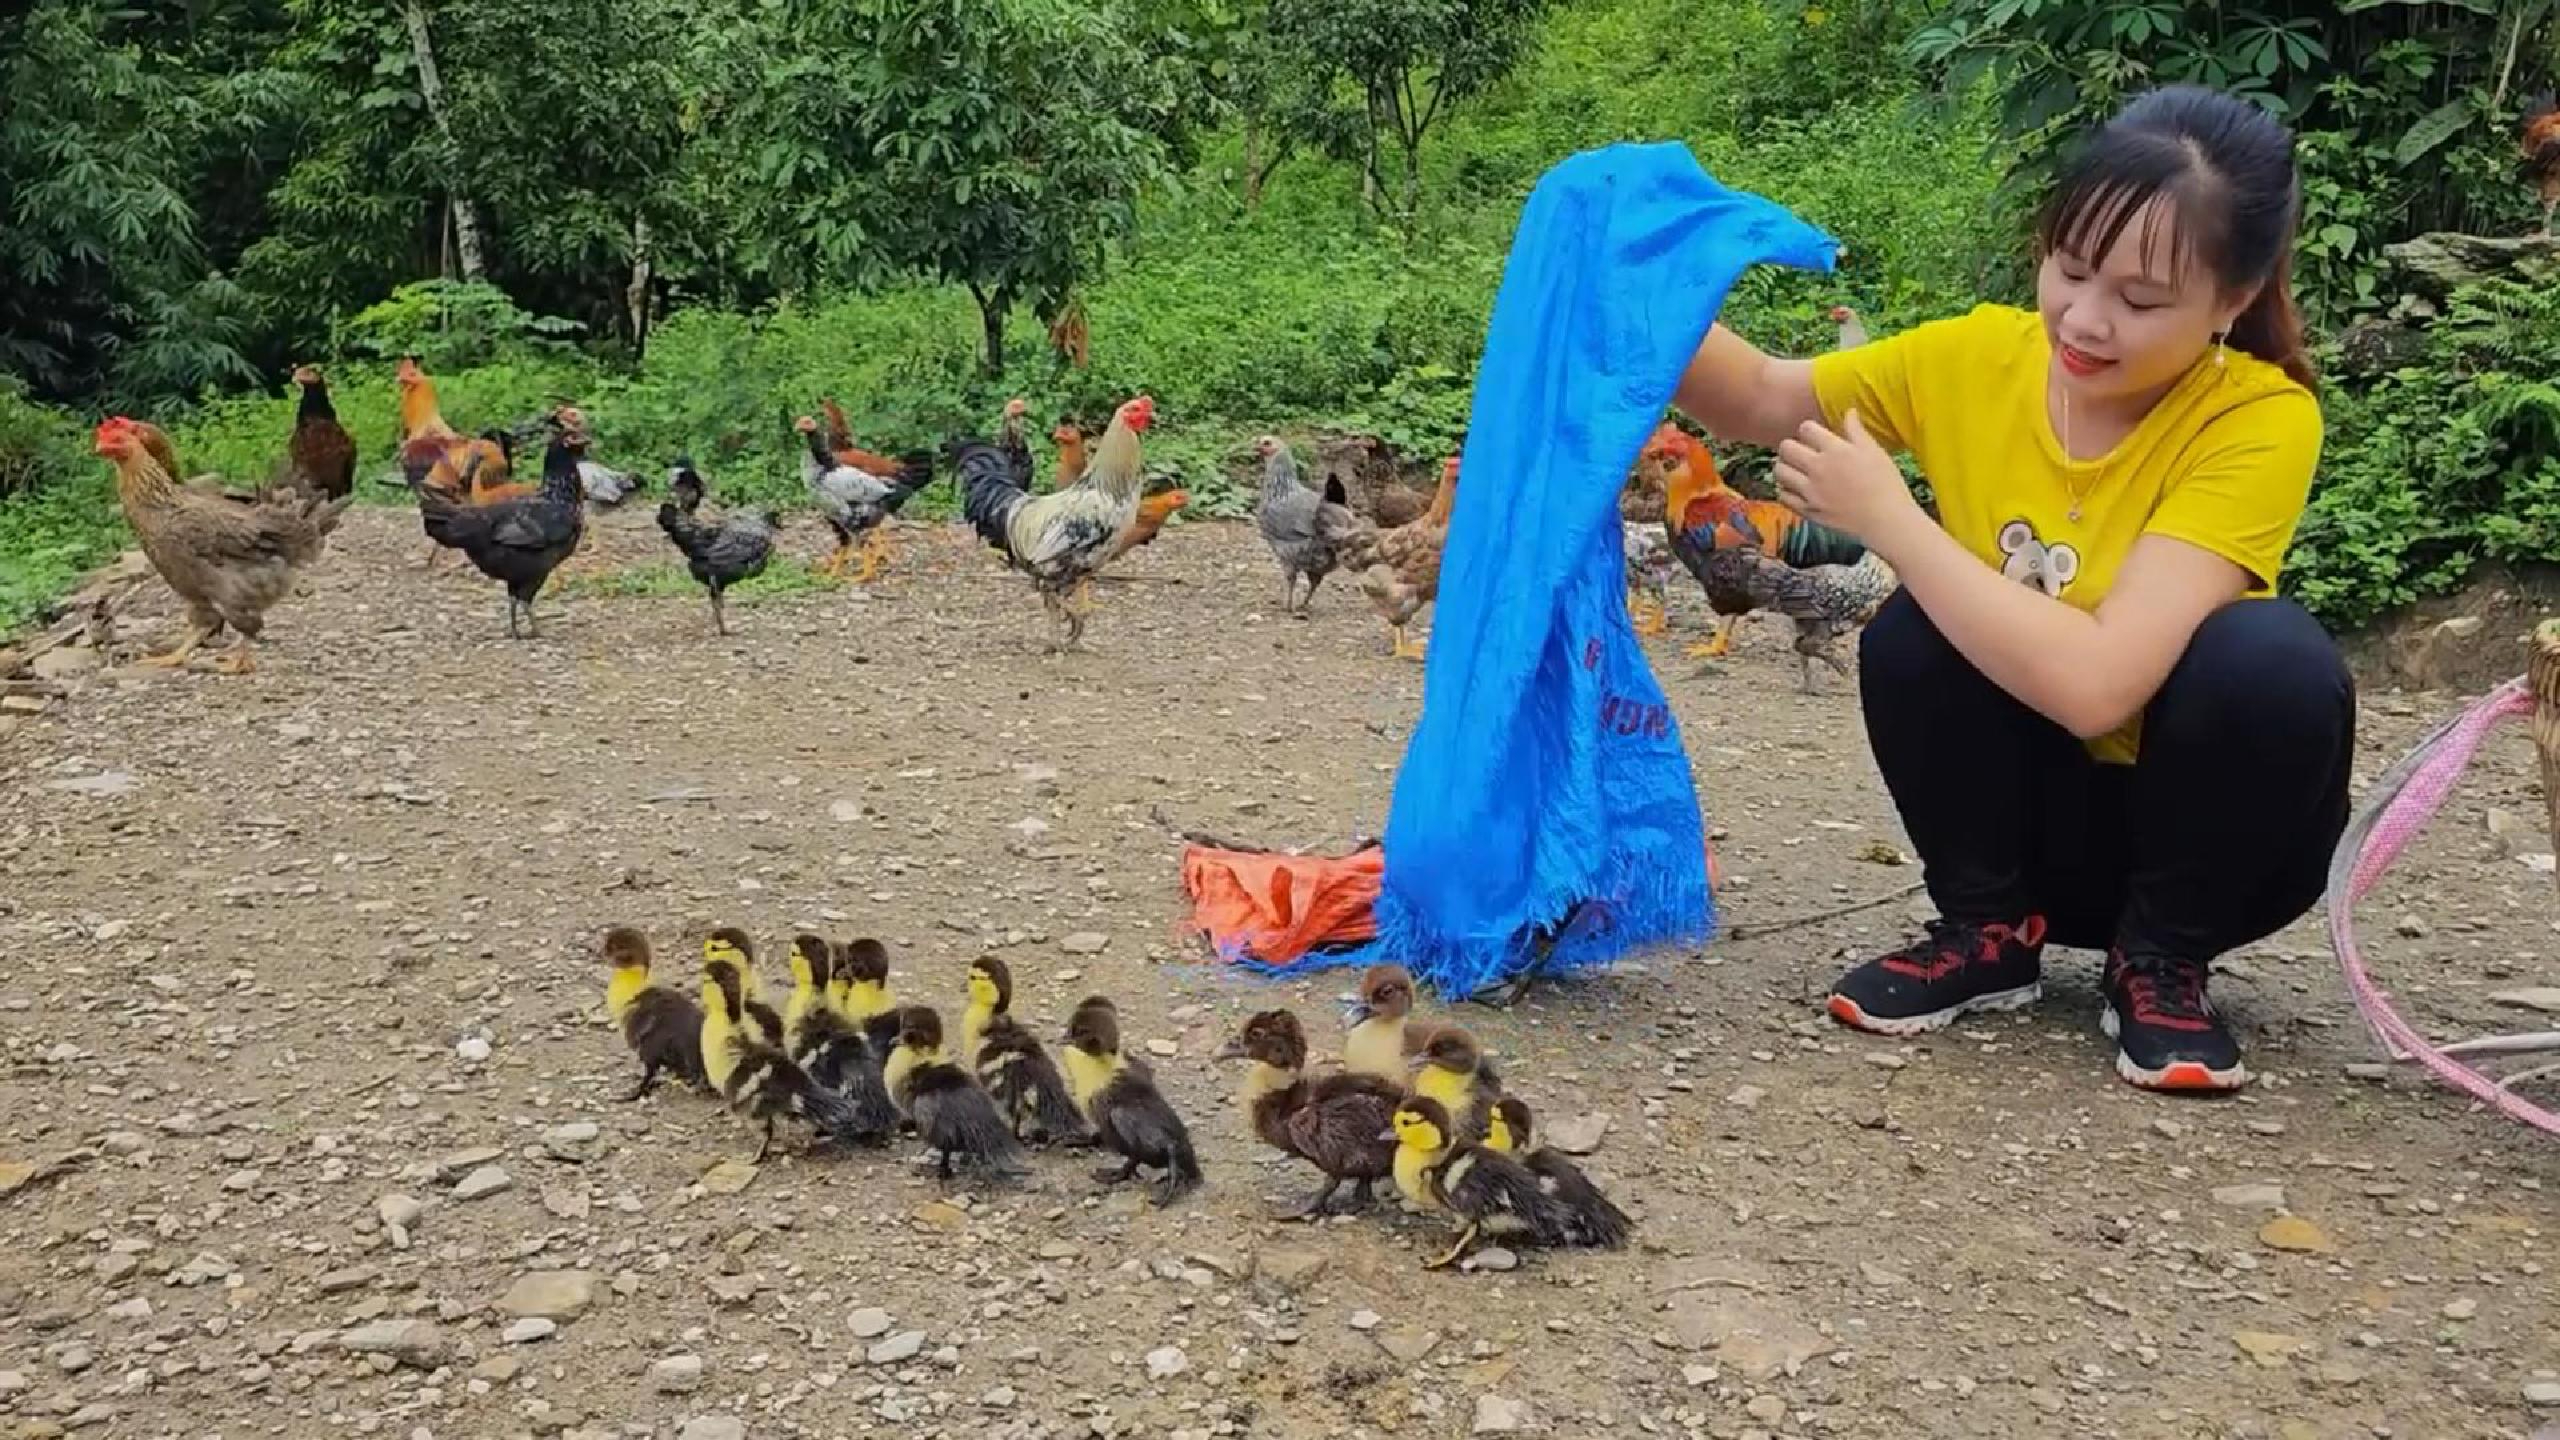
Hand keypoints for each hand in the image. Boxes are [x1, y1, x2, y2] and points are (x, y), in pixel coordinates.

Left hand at [1771, 409, 1920, 544]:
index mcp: (1836, 450)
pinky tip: (1796, 489)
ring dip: (1784, 467)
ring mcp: (1810, 491)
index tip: (1815, 437)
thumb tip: (1849, 411)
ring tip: (1795, 469)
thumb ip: (1856, 431)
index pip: (1806, 428)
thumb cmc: (1886, 484)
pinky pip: (1783, 496)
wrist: (1886, 521)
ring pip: (1779, 471)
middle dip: (1791, 446)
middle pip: (1786, 447)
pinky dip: (1785, 490)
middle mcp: (1818, 468)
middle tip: (1800, 452)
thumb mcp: (1874, 452)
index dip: (1809, 430)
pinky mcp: (1808, 510)